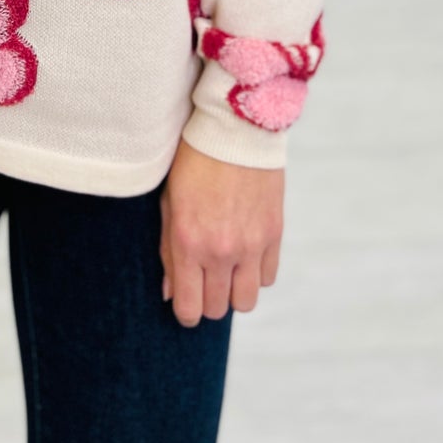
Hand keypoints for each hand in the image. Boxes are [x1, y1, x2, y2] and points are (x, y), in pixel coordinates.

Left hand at [158, 135, 283, 325]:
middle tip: (204, 279)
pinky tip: (246, 253)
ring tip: (227, 269)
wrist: (235, 129)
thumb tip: (170, 293)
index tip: (186, 302)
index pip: (190, 308)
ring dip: (234, 291)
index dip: (186, 312)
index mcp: (189, 242)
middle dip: (208, 300)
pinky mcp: (274, 234)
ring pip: (245, 302)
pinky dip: (255, 273)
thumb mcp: (169, 203)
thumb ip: (168, 251)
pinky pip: (267, 278)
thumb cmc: (194, 163)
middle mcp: (221, 250)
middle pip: (217, 309)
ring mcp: (251, 244)